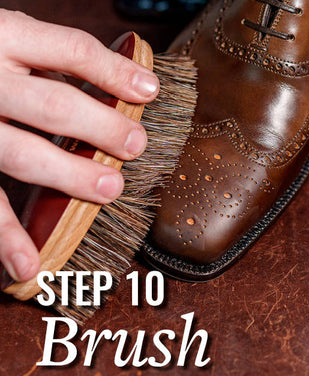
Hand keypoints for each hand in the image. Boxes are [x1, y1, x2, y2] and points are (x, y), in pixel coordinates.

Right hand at [0, 10, 158, 283]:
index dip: (115, 71)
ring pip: (22, 153)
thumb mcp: (6, 37)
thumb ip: (49, 56)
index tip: (150, 91)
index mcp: (2, 36)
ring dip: (70, 175)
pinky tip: (27, 263)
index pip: (71, 50)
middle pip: (54, 105)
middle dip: (102, 128)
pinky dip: (4, 235)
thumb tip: (123, 82)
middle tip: (135, 145)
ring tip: (110, 190)